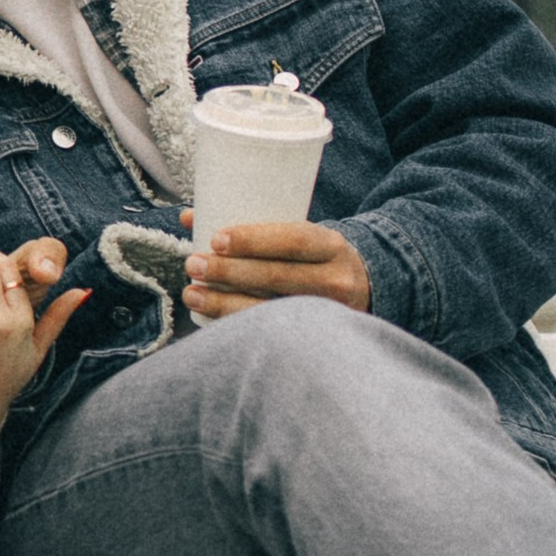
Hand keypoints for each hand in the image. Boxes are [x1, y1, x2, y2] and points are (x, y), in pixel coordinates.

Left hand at [183, 215, 371, 320]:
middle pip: (277, 277)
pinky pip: (269, 333)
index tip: (216, 239)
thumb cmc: (316, 258)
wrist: (365, 291)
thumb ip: (253, 227)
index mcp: (331, 246)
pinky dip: (235, 325)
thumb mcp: (300, 236)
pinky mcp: (312, 338)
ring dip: (223, 303)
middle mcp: (335, 280)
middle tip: (193, 264)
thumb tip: (189, 217)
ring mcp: (325, 314)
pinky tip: (209, 317)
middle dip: (229, 271)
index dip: (254, 240)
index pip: (294, 240)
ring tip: (192, 293)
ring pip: (270, 310)